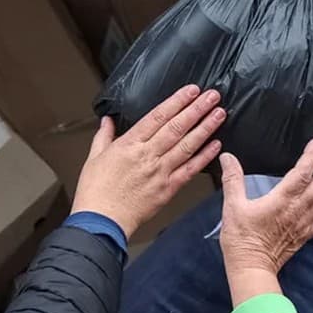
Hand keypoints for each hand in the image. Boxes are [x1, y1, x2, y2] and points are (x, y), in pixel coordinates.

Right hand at [71, 86, 224, 238]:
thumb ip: (104, 136)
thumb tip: (107, 121)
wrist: (102, 221)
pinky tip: (216, 146)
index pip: (158, 116)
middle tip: (212, 96)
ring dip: (205, 128)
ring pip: (187, 145)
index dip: (177, 101)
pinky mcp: (168, 189)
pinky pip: (190, 170)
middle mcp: (147, 156)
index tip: (191, 91)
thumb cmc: (96, 192)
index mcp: (129, 144)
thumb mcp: (94, 158)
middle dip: (197, 109)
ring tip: (218, 114)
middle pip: (177, 127)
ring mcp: (160, 172)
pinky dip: (204, 157)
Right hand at [218, 142, 312, 302]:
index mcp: (281, 200)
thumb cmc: (241, 239)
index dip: (310, 157)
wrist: (251, 268)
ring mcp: (304, 222)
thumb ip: (233, 179)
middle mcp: (297, 210)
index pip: (301, 173)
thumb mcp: (232, 206)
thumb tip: (228, 158)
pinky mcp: (306, 234)